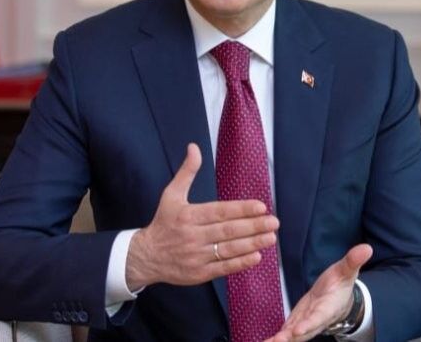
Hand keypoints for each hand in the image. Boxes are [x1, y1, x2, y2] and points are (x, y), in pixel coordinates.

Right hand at [126, 143, 278, 290]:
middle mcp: (193, 236)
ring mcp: (196, 256)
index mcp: (189, 215)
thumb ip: (187, 172)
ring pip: (228, 249)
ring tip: (270, 238)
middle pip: (228, 231)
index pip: (220, 211)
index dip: (241, 209)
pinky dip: (240, 263)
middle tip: (274, 222)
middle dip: (253, 226)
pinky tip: (256, 256)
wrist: (146, 256)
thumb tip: (194, 147)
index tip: (261, 206)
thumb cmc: (163, 223)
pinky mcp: (199, 273)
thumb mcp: (171, 194)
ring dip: (252, 244)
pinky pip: (223, 268)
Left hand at [266, 243, 372, 341]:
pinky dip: (275, 339)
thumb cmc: (340, 283)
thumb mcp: (346, 270)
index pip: (319, 317)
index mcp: (328, 307)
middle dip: (291, 337)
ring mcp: (305, 323)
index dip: (309, 324)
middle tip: (277, 341)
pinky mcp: (296, 323)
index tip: (298, 330)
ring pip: (292, 336)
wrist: (337, 297)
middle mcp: (316, 320)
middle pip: (304, 332)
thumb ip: (353, 261)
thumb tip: (366, 248)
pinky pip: (285, 333)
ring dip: (281, 340)